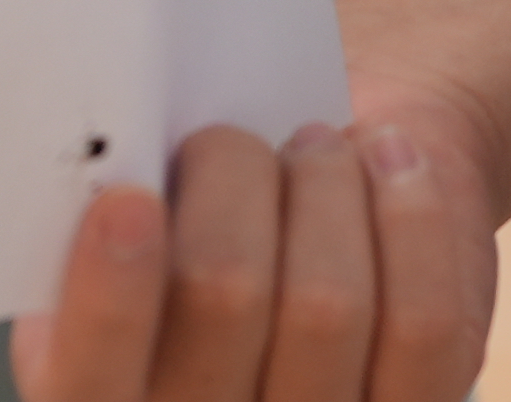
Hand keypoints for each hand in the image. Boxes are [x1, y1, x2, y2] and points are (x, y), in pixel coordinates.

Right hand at [14, 111, 497, 401]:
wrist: (295, 246)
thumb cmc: (185, 222)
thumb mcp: (99, 236)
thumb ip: (88, 214)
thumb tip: (114, 153)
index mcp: (91, 395)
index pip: (91, 382)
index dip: (110, 299)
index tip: (130, 201)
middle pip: (220, 296)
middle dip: (230, 173)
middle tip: (229, 135)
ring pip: (327, 303)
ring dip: (323, 183)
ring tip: (316, 144)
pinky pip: (421, 322)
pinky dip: (409, 215)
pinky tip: (392, 161)